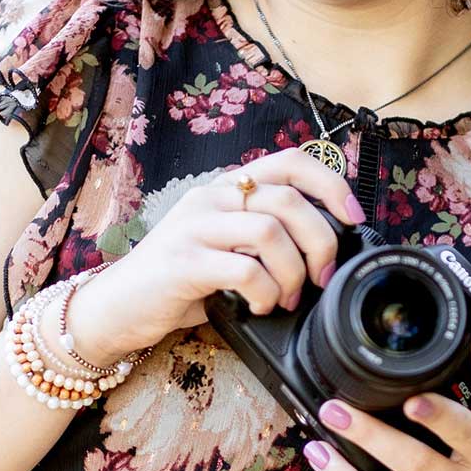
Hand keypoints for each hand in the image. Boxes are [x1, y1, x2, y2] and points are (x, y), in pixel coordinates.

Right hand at [69, 147, 362, 356]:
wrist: (116, 308)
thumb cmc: (178, 283)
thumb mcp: (225, 248)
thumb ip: (264, 239)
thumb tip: (327, 254)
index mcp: (227, 189)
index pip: (291, 162)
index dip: (331, 185)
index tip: (353, 218)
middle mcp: (211, 198)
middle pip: (290, 201)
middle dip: (321, 243)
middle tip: (321, 277)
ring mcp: (194, 226)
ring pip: (271, 232)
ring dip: (293, 273)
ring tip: (286, 298)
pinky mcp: (182, 260)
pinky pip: (245, 268)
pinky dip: (265, 292)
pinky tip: (259, 306)